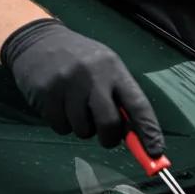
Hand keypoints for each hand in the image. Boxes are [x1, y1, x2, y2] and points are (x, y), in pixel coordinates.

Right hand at [0, 19, 164, 155]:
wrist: (38, 41)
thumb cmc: (80, 59)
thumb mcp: (105, 67)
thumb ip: (119, 97)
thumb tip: (136, 136)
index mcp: (113, 68)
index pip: (137, 104)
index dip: (149, 131)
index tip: (156, 153)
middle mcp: (92, 75)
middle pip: (109, 124)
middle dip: (109, 138)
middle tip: (106, 137)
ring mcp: (68, 84)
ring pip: (83, 130)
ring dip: (83, 128)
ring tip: (76, 108)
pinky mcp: (46, 94)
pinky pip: (61, 127)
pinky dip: (63, 124)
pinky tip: (59, 105)